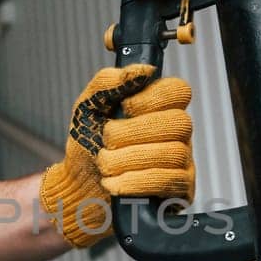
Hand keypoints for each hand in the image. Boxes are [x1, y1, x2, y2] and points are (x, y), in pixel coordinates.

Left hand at [39, 64, 195, 246]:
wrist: (78, 186)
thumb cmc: (88, 145)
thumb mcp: (89, 106)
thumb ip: (110, 82)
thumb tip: (144, 70)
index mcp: (160, 108)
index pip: (178, 91)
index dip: (151, 98)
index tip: (124, 108)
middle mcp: (177, 133)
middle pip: (178, 122)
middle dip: (133, 133)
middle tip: (107, 141)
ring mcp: (183, 162)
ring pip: (174, 153)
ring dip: (129, 159)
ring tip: (106, 165)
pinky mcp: (180, 191)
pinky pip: (171, 181)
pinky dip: (137, 181)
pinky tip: (115, 183)